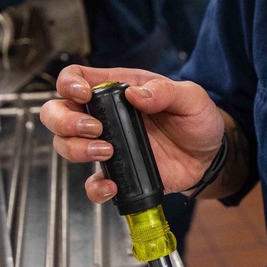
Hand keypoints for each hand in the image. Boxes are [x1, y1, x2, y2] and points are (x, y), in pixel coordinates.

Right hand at [39, 65, 224, 202]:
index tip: (84, 95)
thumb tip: (136, 94)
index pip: (75, 78)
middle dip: (64, 120)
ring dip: (77, 149)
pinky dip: (94, 188)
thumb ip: (166, 92)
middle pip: (57, 112)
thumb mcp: (191, 98)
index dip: (69, 84)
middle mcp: (105, 117)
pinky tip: (112, 186)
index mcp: (118, 90)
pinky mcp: (118, 173)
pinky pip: (91, 184)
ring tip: (107, 152)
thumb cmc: (196, 119)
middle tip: (94, 129)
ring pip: (65, 145)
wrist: (209, 156)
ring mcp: (107, 145)